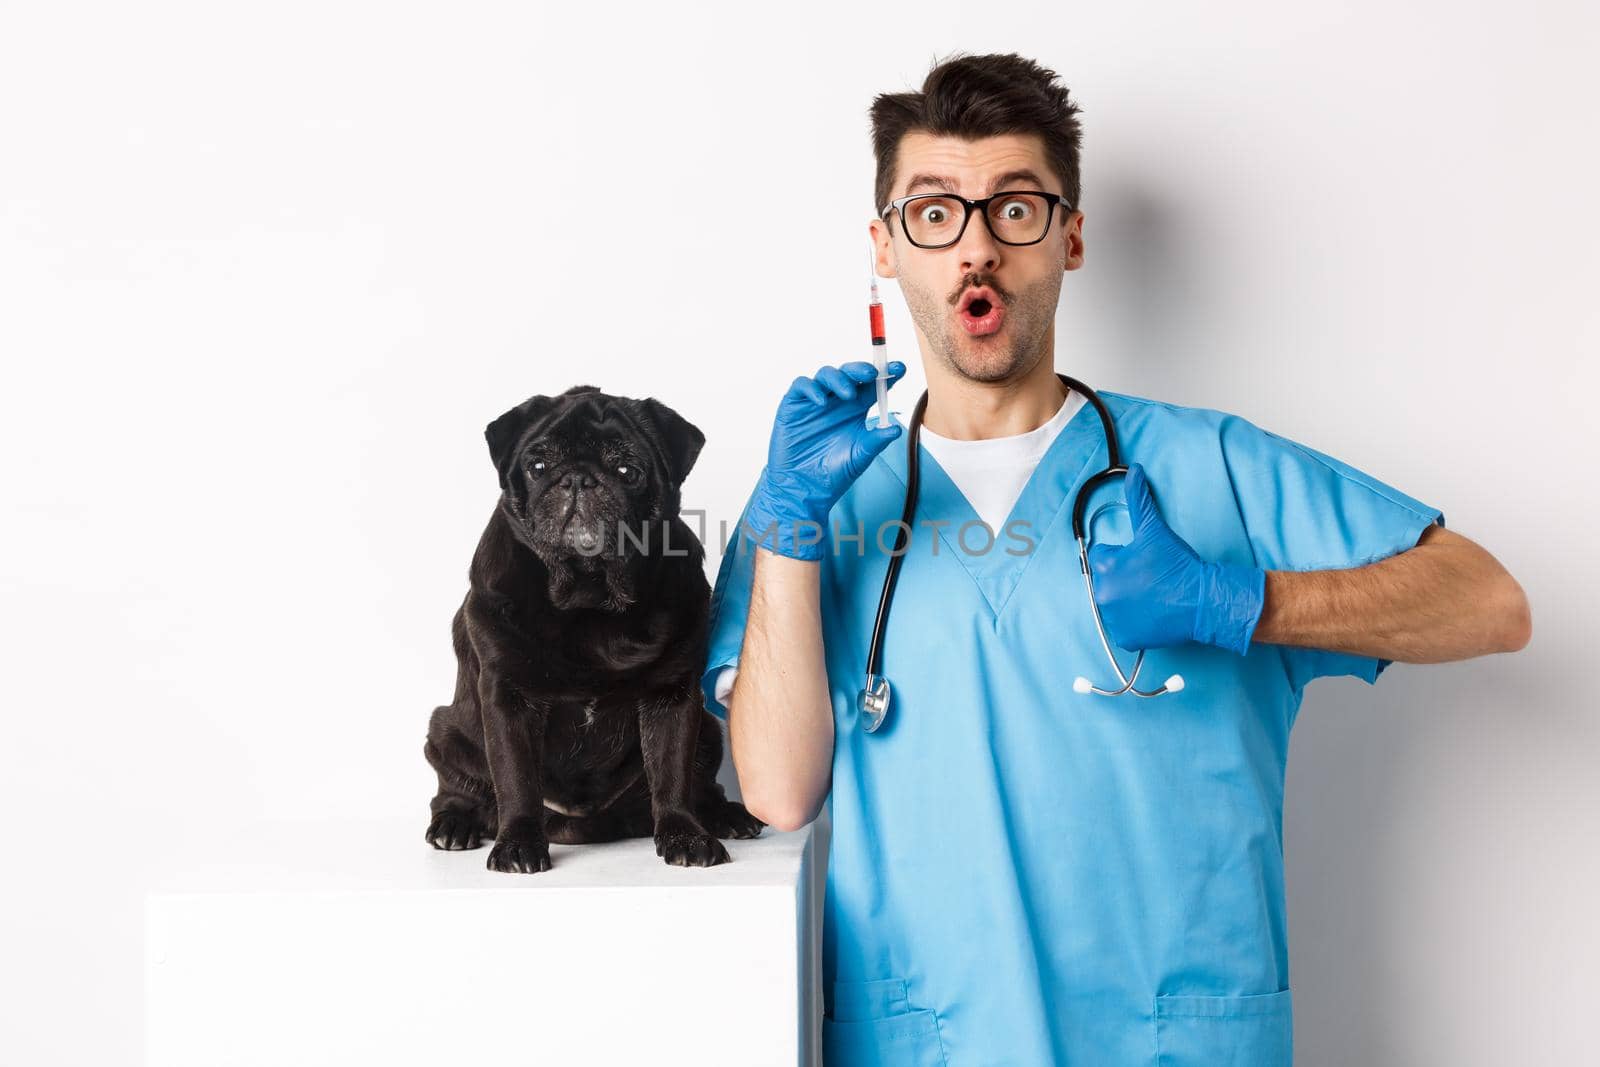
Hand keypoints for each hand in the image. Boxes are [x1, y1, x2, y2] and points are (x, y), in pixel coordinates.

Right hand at [743, 361, 906, 559]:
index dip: (887, 374)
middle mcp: (836, 401)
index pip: (873, 386)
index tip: (901, 368)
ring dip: (839, 378)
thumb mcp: (860, 456)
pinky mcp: (794, 405)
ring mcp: (815, 401)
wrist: (805, 488)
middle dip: (863, 369)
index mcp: (856, 409)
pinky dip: (812, 389)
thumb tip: (896, 429)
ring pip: (827, 374)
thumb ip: (876, 440)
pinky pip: (802, 386)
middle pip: (851, 374)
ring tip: (848, 393)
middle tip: (873, 373)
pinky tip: (821, 402)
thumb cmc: (834, 473)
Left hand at [1086, 463, 1264, 654]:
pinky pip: (1123, 627)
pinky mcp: (1125, 638)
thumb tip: (1134, 470)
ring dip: (1127, 599)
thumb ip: (1139, 499)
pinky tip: (1152, 612)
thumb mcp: (1155, 530)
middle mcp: (1103, 594)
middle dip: (1123, 577)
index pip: (1101, 555)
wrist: (1202, 599)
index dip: (1122, 555)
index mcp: (1105, 567)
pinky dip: (1134, 622)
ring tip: (1153, 595)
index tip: (1142, 560)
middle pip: (1105, 580)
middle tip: (1149, 578)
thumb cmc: (1178, 564)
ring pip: (1113, 603)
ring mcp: (1113, 619)